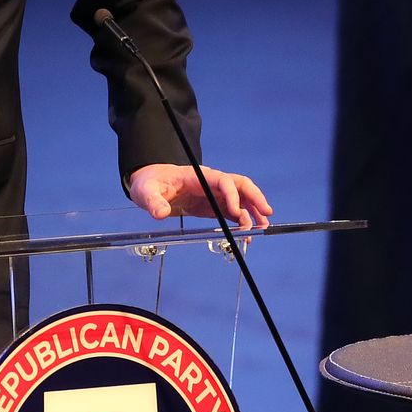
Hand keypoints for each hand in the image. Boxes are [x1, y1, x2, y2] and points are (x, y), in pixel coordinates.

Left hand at [128, 163, 271, 229]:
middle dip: (255, 198)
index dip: (233, 195)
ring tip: (261, 229)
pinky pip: (232, 213)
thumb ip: (153, 201)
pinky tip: (247, 235)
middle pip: (240, 186)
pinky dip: (242, 223)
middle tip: (266, 214)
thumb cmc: (149, 183)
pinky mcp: (212, 207)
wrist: (149, 184)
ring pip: (241, 200)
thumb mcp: (145, 191)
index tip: (236, 212)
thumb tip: (160, 213)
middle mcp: (210, 183)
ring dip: (253, 212)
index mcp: (198, 176)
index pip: (223, 181)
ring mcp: (213, 195)